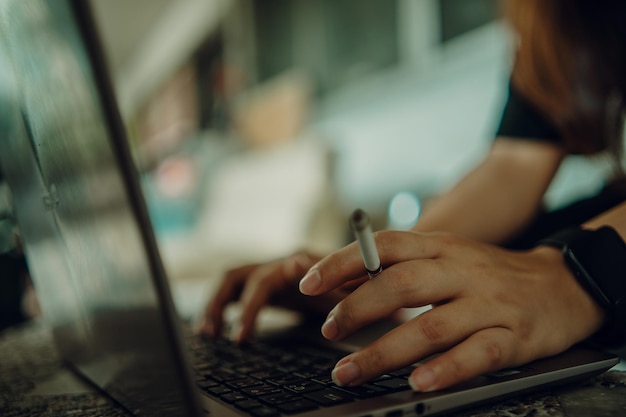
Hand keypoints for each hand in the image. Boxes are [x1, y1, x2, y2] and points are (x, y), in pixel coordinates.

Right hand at [199, 251, 349, 341]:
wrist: (354, 279)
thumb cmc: (353, 285)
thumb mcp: (347, 287)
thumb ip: (327, 278)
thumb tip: (297, 261)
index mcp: (295, 262)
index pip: (264, 279)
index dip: (250, 303)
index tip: (240, 334)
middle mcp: (275, 263)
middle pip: (235, 277)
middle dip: (220, 305)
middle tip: (216, 336)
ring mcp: (266, 272)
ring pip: (228, 283)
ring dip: (213, 306)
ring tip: (206, 334)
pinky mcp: (262, 285)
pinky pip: (232, 292)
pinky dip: (218, 308)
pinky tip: (209, 330)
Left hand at [298, 231, 606, 390]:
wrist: (561, 284)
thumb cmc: (489, 274)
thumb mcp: (446, 256)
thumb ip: (401, 266)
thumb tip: (343, 279)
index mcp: (440, 248)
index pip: (384, 246)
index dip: (343, 262)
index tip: (308, 283)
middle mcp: (461, 271)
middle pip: (401, 285)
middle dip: (356, 309)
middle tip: (326, 331)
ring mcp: (488, 304)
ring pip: (431, 326)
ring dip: (384, 351)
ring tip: (349, 371)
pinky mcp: (514, 336)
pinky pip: (478, 354)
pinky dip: (446, 369)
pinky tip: (419, 383)